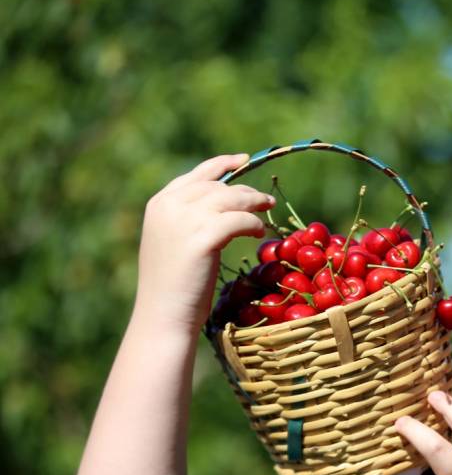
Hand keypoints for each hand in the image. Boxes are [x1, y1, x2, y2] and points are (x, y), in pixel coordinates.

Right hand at [134, 154, 274, 333]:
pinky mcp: (202, 237)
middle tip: (266, 201)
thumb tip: (220, 202)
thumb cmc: (172, 285)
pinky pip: (239, 220)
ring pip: (232, 198)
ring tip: (267, 213)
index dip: (223, 164)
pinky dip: (253, 223)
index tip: (244, 160)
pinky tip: (259, 232)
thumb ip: (187, 217)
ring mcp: (184, 220)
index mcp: (160, 203)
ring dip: (254, 204)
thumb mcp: (173, 241)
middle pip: (218, 186)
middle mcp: (169, 206)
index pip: (197, 174)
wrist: (163, 314)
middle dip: (246, 191)